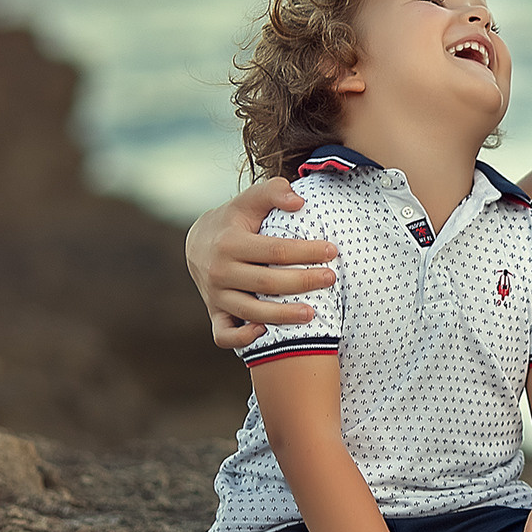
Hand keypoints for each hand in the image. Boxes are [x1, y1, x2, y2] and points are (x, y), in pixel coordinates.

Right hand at [183, 178, 336, 347]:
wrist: (199, 242)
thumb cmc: (235, 219)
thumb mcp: (250, 199)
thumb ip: (274, 191)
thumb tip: (299, 202)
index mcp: (230, 243)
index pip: (275, 250)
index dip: (306, 251)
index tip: (332, 250)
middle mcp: (219, 272)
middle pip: (266, 283)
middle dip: (302, 282)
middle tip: (331, 278)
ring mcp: (216, 296)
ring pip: (250, 312)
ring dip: (282, 316)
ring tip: (312, 313)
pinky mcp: (215, 314)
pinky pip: (224, 335)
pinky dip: (242, 340)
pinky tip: (266, 333)